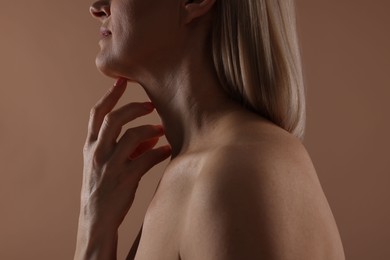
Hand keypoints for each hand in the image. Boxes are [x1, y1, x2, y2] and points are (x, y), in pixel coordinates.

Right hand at [75, 78, 170, 258]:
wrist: (96, 219)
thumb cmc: (103, 188)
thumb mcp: (105, 164)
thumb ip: (125, 146)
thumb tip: (153, 134)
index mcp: (90, 146)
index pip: (97, 113)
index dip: (110, 95)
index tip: (122, 80)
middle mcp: (97, 152)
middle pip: (114, 119)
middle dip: (134, 107)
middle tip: (151, 105)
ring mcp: (110, 166)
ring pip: (132, 136)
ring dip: (150, 129)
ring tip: (162, 129)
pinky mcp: (124, 179)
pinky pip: (146, 159)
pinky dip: (159, 152)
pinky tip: (167, 151)